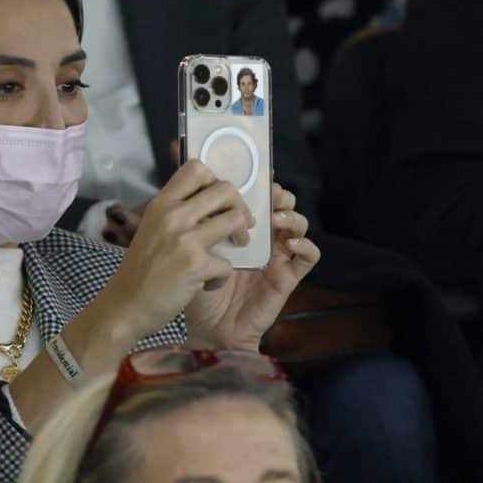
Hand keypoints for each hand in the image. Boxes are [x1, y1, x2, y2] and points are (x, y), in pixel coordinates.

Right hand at [101, 160, 253, 335]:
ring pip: (235, 219)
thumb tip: (206, 197)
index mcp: (162, 203)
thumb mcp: (151, 228)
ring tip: (235, 250)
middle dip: (239, 207)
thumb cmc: (141, 269)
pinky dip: (222, 277)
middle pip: (225, 189)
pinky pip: (228, 263)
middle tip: (238, 224)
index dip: (215, 181)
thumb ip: (174, 212)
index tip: (218, 202)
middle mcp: (173, 215)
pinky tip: (209, 284)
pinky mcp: (196, 266)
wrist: (125, 306)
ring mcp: (185, 239)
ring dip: (242, 236)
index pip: (196, 167)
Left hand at [184, 183, 319, 351]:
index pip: (257, 194)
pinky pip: (309, 257)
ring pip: (300, 224)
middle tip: (269, 193)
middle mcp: (262, 236)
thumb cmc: (194, 285)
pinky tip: (290, 244)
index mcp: (239, 225)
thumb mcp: (186, 243)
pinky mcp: (288, 277)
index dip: (260, 181)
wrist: (204, 328)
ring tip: (276, 218)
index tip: (253, 173)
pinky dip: (305, 246)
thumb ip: (187, 209)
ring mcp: (277, 255)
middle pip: (283, 203)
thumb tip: (174, 155)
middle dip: (279, 193)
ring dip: (292, 216)